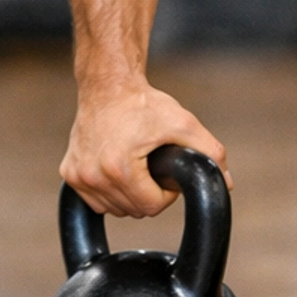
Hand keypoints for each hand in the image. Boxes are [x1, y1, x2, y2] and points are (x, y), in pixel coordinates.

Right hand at [61, 82, 229, 217]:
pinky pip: (95, 201)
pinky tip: (119, 171)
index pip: (152, 207)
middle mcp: (93, 176)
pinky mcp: (69, 173)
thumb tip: (227, 183)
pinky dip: (110, 192)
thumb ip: (209, 152)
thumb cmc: (143, 103)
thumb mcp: (183, 123)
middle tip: (153, 168)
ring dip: (130, 195)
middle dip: (149, 194)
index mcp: (119, 168)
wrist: (108, 86)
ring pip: (114, 209)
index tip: (166, 174)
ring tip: (137, 167)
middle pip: (133, 210)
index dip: (166, 194)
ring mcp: (78, 176)